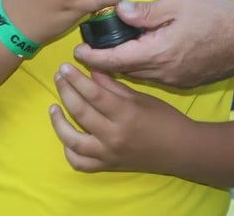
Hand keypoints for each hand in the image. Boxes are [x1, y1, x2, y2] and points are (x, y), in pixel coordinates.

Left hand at [49, 66, 183, 174]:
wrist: (179, 150)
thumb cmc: (164, 119)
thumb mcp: (141, 97)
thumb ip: (113, 85)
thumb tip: (92, 70)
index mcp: (125, 114)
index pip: (93, 94)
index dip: (76, 79)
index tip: (64, 67)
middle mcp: (113, 135)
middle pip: (80, 112)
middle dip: (65, 91)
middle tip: (59, 77)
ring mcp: (108, 154)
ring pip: (72, 140)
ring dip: (58, 123)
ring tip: (54, 107)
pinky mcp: (106, 166)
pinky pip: (79, 162)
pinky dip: (69, 150)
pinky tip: (66, 136)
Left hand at [74, 0, 233, 88]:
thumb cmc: (217, 15)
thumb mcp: (179, 4)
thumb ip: (147, 11)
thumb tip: (120, 11)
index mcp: (159, 52)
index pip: (116, 59)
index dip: (93, 57)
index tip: (77, 51)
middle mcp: (165, 73)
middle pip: (125, 72)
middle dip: (105, 63)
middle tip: (88, 51)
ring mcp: (177, 80)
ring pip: (141, 76)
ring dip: (125, 66)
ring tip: (111, 52)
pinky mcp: (188, 82)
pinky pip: (157, 77)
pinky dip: (144, 68)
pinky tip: (143, 55)